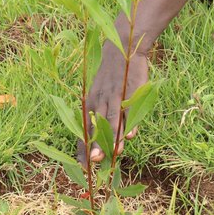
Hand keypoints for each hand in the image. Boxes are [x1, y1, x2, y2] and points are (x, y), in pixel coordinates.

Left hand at [78, 43, 147, 165]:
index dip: (83, 148)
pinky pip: (128, 109)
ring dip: (113, 137)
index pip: (84, 130)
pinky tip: (131, 135)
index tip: (82, 166)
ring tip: (115, 153)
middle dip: (96, 145)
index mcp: (89, 103)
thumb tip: (104, 142)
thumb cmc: (110, 76)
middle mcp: (99, 101)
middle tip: (95, 161)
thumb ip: (101, 116)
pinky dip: (129, 122)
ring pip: (112, 119)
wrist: (121, 48)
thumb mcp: (100, 93)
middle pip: (96, 126)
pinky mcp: (129, 91)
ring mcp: (114, 96)